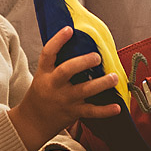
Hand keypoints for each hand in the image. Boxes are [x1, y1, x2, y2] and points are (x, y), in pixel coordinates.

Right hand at [8, 26, 120, 150]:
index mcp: (45, 73)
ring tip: (114, 77)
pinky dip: (105, 110)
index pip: (48, 53)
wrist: (32, 122)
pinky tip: (117, 107)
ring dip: (101, 83)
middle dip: (83, 62)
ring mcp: (64, 99)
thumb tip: (76, 41)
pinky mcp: (73, 112)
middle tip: (97, 57)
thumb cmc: (41, 93)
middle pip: (66, 71)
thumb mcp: (42, 75)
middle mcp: (54, 85)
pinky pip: (91, 111)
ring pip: (83, 90)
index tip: (69, 29)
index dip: (58, 40)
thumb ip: (57, 62)